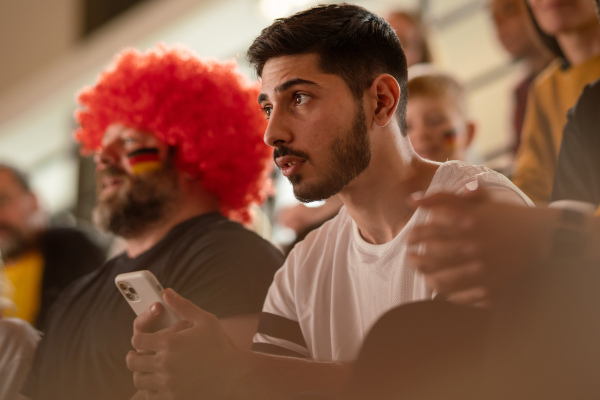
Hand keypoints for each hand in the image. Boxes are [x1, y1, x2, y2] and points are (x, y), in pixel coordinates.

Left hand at [126, 289, 243, 399]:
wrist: (236, 376)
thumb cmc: (222, 346)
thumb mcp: (205, 320)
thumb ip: (183, 306)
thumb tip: (166, 292)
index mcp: (170, 342)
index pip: (138, 339)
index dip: (139, 337)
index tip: (142, 339)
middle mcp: (165, 363)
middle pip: (133, 361)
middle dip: (133, 356)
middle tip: (137, 355)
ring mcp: (168, 383)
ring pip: (139, 380)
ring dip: (140, 373)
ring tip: (146, 369)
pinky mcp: (174, 397)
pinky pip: (150, 395)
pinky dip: (149, 389)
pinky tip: (157, 384)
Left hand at [408, 186, 553, 306]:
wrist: (542, 238)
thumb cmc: (504, 216)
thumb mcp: (475, 202)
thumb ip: (442, 198)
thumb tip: (410, 200)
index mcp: (466, 225)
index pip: (426, 233)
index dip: (413, 237)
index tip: (410, 240)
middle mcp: (472, 248)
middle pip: (429, 258)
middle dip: (414, 259)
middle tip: (411, 258)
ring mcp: (482, 271)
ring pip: (440, 281)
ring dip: (427, 278)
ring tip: (424, 274)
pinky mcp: (491, 290)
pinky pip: (459, 298)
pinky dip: (448, 295)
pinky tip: (444, 289)